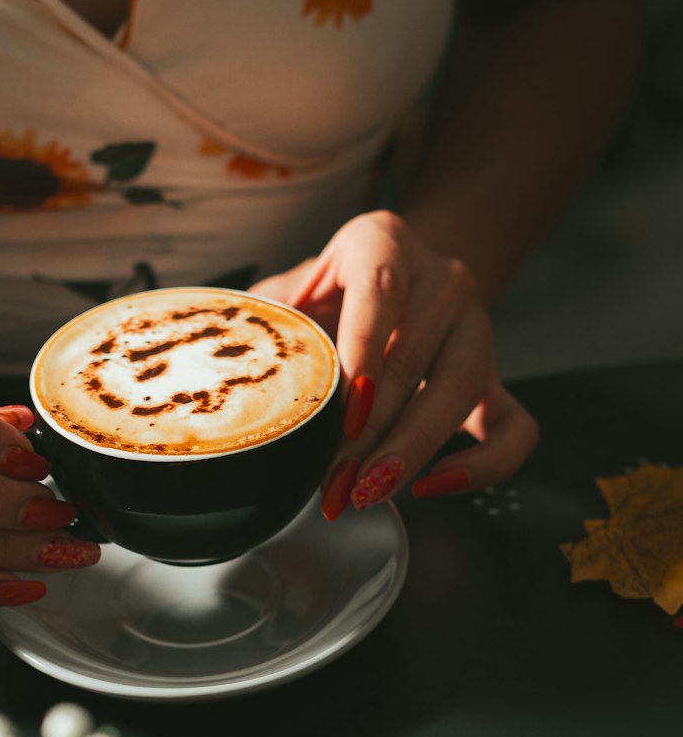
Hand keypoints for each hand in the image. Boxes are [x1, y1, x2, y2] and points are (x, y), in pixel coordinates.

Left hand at [252, 212, 538, 517]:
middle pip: (418, 357)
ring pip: (463, 391)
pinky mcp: (496, 378)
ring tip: (369, 493)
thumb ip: (266, 322)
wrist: (397, 274)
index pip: (381, 288)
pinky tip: (434, 486)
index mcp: (384, 243)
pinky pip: (514, 428)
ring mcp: (477, 329)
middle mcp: (441, 279)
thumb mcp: (291, 288)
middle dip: (373, 432)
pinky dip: (484, 466)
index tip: (343, 408)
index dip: (363, 349)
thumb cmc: (329, 290)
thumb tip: (220, 373)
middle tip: (336, 481)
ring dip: (413, 451)